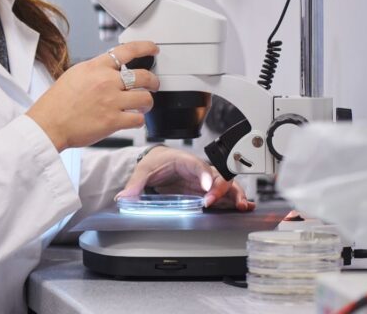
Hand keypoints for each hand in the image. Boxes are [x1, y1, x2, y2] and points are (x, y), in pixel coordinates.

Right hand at [27, 41, 159, 150]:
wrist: (48, 124)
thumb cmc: (56, 103)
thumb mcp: (74, 75)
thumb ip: (95, 71)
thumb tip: (110, 71)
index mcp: (95, 67)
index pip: (127, 51)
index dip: (145, 48)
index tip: (153, 49)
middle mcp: (106, 82)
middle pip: (143, 76)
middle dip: (153, 81)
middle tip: (153, 85)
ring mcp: (111, 101)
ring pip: (145, 98)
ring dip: (147, 103)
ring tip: (142, 106)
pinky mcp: (113, 121)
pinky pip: (138, 119)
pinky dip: (138, 120)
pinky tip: (132, 120)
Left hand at [115, 146, 255, 210]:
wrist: (158, 160)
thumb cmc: (155, 160)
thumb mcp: (143, 170)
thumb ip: (135, 184)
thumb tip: (124, 196)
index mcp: (184, 160)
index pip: (198, 166)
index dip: (204, 176)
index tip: (206, 187)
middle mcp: (198, 169)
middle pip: (217, 175)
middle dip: (222, 188)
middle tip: (214, 201)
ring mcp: (204, 180)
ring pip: (226, 184)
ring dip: (235, 194)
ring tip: (241, 205)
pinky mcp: (206, 190)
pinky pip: (224, 193)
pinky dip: (234, 199)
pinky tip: (242, 207)